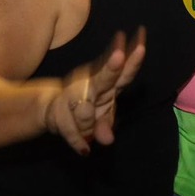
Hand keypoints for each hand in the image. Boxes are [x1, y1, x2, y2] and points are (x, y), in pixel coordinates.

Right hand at [43, 28, 146, 154]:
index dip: (132, 62)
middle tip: (119, 54)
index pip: (123, 74)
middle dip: (111, 67)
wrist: (52, 109)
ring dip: (88, 126)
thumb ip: (106, 125)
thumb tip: (107, 141)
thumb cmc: (85, 109)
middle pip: (103, 78)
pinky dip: (77, 140)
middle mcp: (91, 85)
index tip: (142, 46)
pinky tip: (84, 149)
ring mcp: (73, 95)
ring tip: (86, 132)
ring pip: (85, 111)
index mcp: (107, 85)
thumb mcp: (102, 117)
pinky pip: (70, 129)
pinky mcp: (58, 109)